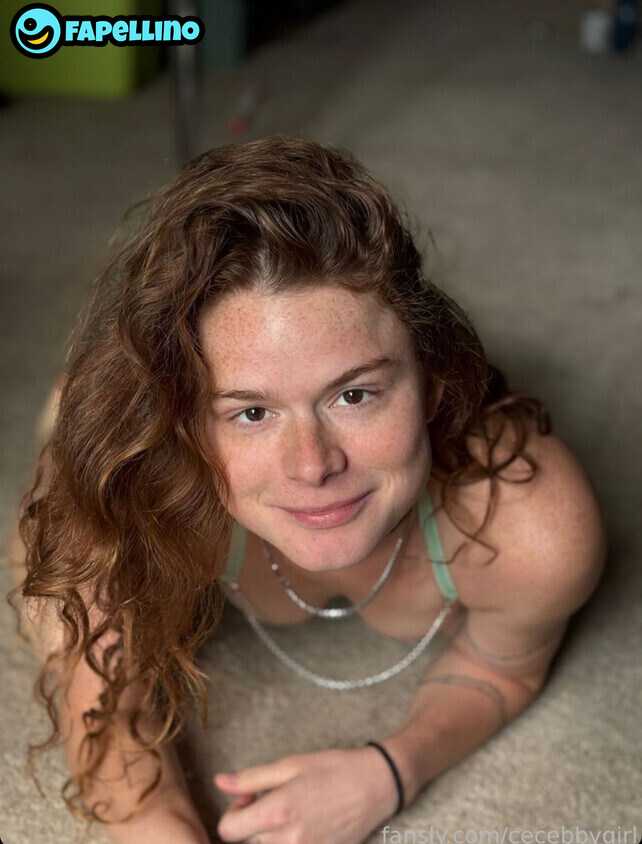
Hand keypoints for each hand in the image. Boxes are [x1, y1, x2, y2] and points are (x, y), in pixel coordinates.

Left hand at [214, 746, 397, 842]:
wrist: (377, 785)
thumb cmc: (334, 768)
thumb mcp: (291, 764)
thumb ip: (251, 778)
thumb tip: (220, 781)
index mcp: (278, 812)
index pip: (229, 830)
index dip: (232, 812)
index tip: (248, 797)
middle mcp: (289, 840)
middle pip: (246, 843)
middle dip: (249, 823)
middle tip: (268, 800)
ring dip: (267, 835)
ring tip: (286, 813)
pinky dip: (287, 842)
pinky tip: (302, 825)